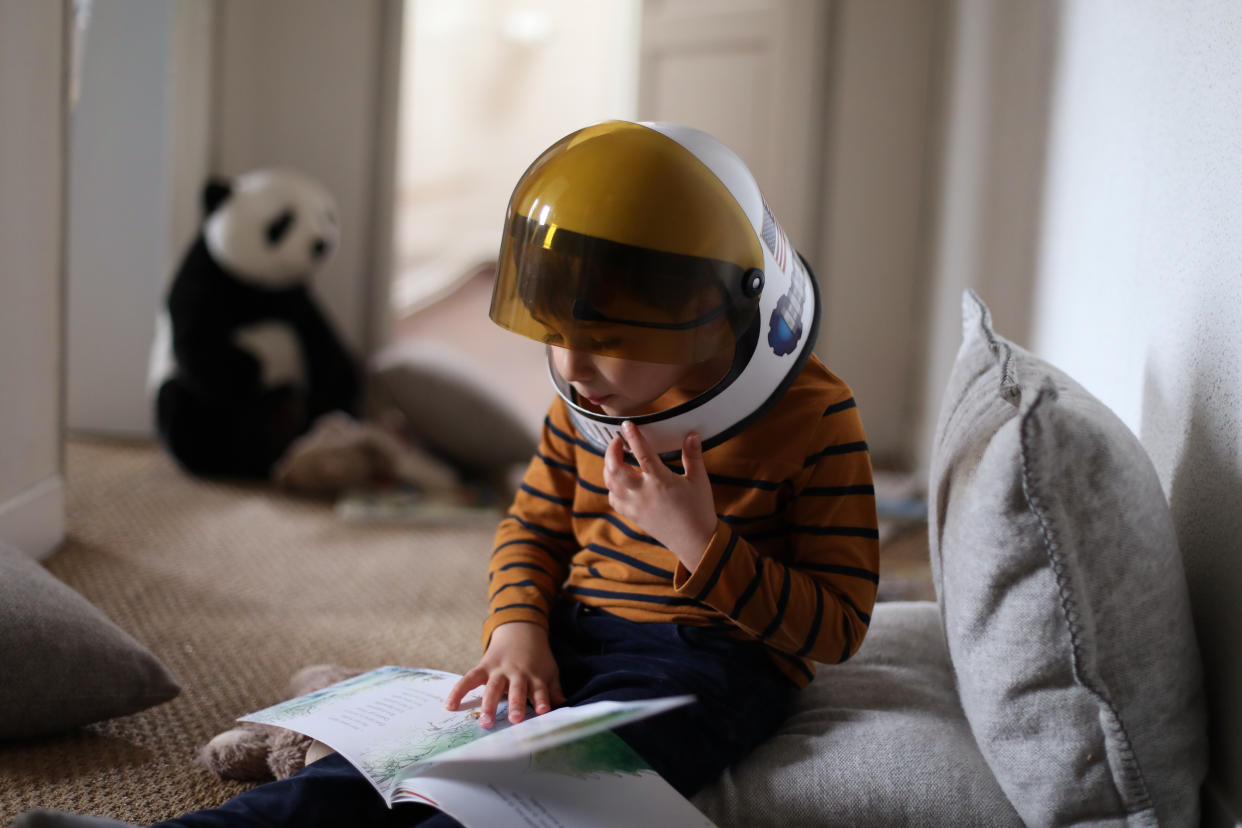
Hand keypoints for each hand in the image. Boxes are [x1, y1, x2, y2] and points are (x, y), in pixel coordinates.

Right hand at [443, 621, 565, 728]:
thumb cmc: (537, 658)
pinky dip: (458, 691)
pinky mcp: (484, 666)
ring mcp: (499, 669)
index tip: (544, 712)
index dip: (542, 701)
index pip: (540, 690)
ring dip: (489, 704)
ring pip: (493, 687)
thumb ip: (553, 689)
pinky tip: (449, 706)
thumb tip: (562, 704)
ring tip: (485, 722)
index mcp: (534, 676)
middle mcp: (517, 673)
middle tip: (514, 720)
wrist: (520, 630)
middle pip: (516, 689)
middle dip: (515, 704)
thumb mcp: (550, 670)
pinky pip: (469, 679)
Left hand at [603, 421, 716, 570]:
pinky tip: (619, 482)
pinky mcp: (633, 516)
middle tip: (617, 442)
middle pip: (615, 469)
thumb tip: (692, 435)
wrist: (695, 542)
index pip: (642, 454)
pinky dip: (612, 488)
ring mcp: (636, 506)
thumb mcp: (699, 480)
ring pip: (610, 484)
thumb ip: (692, 455)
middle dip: (611, 452)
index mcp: (661, 482)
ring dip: (609, 468)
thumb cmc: (699, 510)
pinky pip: (614, 500)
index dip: (633, 437)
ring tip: (616, 458)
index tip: (626, 425)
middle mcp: (644, 494)